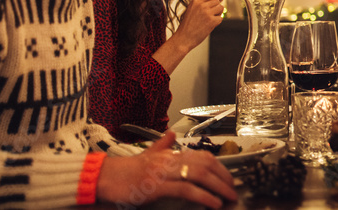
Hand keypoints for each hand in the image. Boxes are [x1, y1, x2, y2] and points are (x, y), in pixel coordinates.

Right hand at [97, 131, 236, 207]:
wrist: (104, 177)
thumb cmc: (125, 170)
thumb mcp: (147, 155)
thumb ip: (162, 145)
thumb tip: (170, 134)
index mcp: (170, 154)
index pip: (203, 155)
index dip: (219, 166)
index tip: (228, 178)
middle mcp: (170, 159)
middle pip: (206, 164)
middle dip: (223, 177)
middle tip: (233, 190)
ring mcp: (164, 172)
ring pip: (199, 174)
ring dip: (218, 187)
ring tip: (228, 198)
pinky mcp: (157, 186)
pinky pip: (186, 189)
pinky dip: (203, 197)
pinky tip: (213, 204)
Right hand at [175, 0, 223, 48]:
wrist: (183, 38)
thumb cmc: (187, 26)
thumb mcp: (191, 10)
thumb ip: (201, 4)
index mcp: (195, 1)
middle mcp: (201, 5)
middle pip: (217, 1)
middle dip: (217, 7)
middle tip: (211, 15)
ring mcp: (207, 13)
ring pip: (221, 8)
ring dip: (218, 14)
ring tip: (210, 20)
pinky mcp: (212, 21)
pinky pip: (220, 18)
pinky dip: (217, 22)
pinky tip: (209, 26)